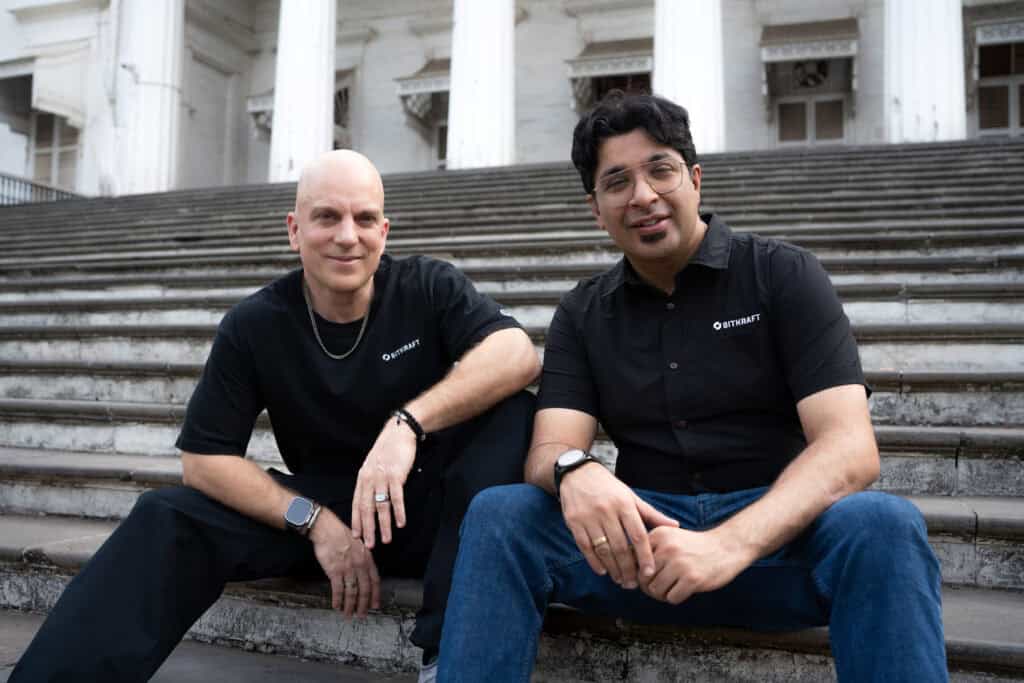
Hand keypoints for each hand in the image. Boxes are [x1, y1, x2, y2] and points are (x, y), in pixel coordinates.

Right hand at [309, 508, 380, 617]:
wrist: (327, 529)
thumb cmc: (341, 535)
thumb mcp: (358, 544)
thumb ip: (363, 558)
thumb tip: (365, 572)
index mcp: (367, 558)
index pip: (375, 581)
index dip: (375, 594)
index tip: (375, 605)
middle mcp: (360, 565)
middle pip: (364, 589)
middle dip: (363, 605)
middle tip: (362, 615)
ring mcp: (348, 569)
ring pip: (352, 592)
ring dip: (350, 605)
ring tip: (349, 614)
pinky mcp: (335, 571)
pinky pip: (338, 589)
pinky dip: (338, 599)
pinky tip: (337, 606)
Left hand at [351, 415, 417, 548]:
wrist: (399, 433)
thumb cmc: (388, 450)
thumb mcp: (373, 465)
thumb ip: (370, 481)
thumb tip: (370, 499)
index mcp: (363, 478)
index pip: (356, 504)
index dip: (357, 521)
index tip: (357, 537)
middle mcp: (369, 479)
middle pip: (367, 509)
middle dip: (368, 529)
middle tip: (370, 546)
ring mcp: (382, 477)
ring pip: (381, 506)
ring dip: (383, 525)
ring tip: (386, 540)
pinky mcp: (396, 475)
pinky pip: (397, 497)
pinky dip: (398, 511)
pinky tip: (400, 523)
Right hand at [559, 463, 678, 588]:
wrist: (578, 473)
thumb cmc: (609, 487)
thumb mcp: (631, 497)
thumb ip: (651, 514)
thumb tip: (676, 526)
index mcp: (624, 504)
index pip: (638, 535)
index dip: (645, 556)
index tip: (649, 573)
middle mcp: (606, 511)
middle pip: (620, 546)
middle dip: (628, 569)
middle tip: (633, 584)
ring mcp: (588, 517)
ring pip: (603, 549)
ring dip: (612, 568)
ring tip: (620, 580)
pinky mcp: (573, 522)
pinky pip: (585, 547)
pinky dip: (594, 562)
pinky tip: (603, 571)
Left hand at [640, 526, 751, 604]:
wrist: (726, 547)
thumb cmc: (694, 546)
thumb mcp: (670, 538)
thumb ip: (649, 550)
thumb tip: (626, 572)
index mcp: (659, 535)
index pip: (633, 560)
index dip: (636, 573)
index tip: (641, 579)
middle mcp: (667, 548)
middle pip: (642, 578)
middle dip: (648, 587)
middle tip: (658, 587)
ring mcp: (680, 563)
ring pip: (655, 590)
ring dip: (661, 594)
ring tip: (671, 589)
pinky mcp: (692, 579)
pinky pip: (671, 598)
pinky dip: (675, 598)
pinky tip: (683, 590)